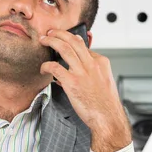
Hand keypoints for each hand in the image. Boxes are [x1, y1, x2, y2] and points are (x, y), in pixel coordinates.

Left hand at [39, 29, 131, 151]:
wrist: (108, 118)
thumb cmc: (104, 104)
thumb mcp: (103, 82)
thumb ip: (90, 73)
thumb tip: (72, 69)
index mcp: (101, 63)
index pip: (84, 46)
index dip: (72, 42)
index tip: (63, 41)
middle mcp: (92, 64)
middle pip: (74, 41)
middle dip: (59, 33)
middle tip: (50, 32)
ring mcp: (82, 72)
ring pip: (64, 48)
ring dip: (51, 41)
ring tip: (43, 40)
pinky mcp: (72, 82)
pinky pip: (55, 67)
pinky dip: (46, 65)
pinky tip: (43, 68)